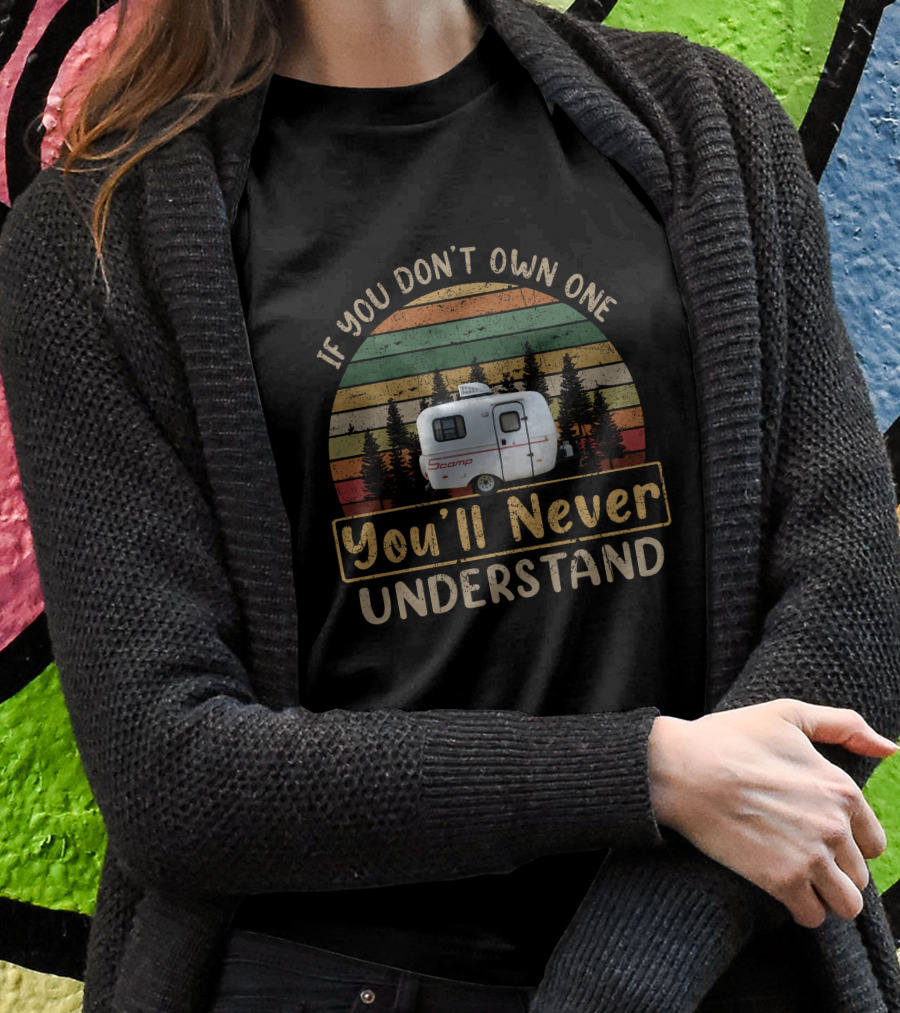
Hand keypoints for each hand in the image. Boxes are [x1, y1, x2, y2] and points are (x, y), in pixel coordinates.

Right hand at [647, 699, 897, 928]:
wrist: (680, 768)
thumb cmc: (729, 738)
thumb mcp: (787, 714)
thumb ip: (843, 726)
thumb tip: (889, 748)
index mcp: (842, 789)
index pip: (873, 842)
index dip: (848, 842)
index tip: (818, 837)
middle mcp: (835, 826)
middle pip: (859, 875)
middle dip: (834, 870)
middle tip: (799, 856)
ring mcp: (810, 856)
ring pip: (846, 904)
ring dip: (825, 896)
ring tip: (798, 881)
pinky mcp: (781, 880)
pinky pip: (813, 917)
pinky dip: (802, 909)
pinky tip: (782, 891)